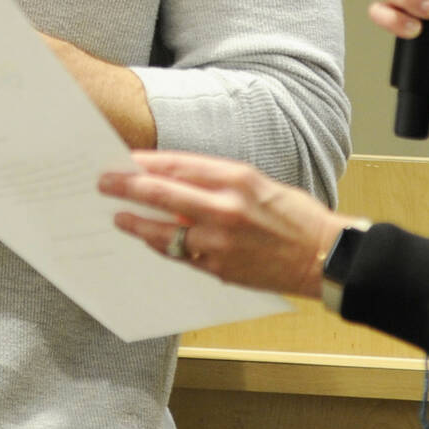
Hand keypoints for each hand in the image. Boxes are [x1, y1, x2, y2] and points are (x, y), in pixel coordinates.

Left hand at [100, 151, 347, 297]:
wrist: (323, 257)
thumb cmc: (296, 217)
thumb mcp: (259, 183)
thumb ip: (218, 181)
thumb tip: (177, 178)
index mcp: (237, 179)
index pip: (179, 164)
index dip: (147, 161)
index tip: (126, 159)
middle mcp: (224, 208)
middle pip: (162, 194)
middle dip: (128, 187)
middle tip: (105, 182)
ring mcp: (220, 242)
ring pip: (165, 231)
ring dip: (137, 223)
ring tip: (119, 217)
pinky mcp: (220, 269)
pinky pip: (181, 256)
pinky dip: (162, 246)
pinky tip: (148, 239)